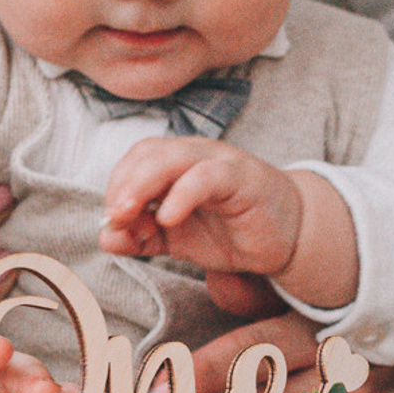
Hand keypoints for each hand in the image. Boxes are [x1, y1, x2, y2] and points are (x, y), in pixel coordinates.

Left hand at [101, 138, 356, 309]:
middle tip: (113, 217)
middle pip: (149, 153)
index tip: (112, 222)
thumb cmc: (230, 230)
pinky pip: (208, 176)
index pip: (136, 159)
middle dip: (123, 184)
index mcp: (176, 163)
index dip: (117, 186)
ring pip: (173, 157)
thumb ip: (142, 237)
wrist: (288, 237)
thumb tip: (105, 238)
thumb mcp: (177, 239)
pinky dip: (183, 194)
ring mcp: (219, 162)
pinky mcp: (243, 177)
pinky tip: (169, 218)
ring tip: (127, 215)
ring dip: (142, 184)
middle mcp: (195, 155)